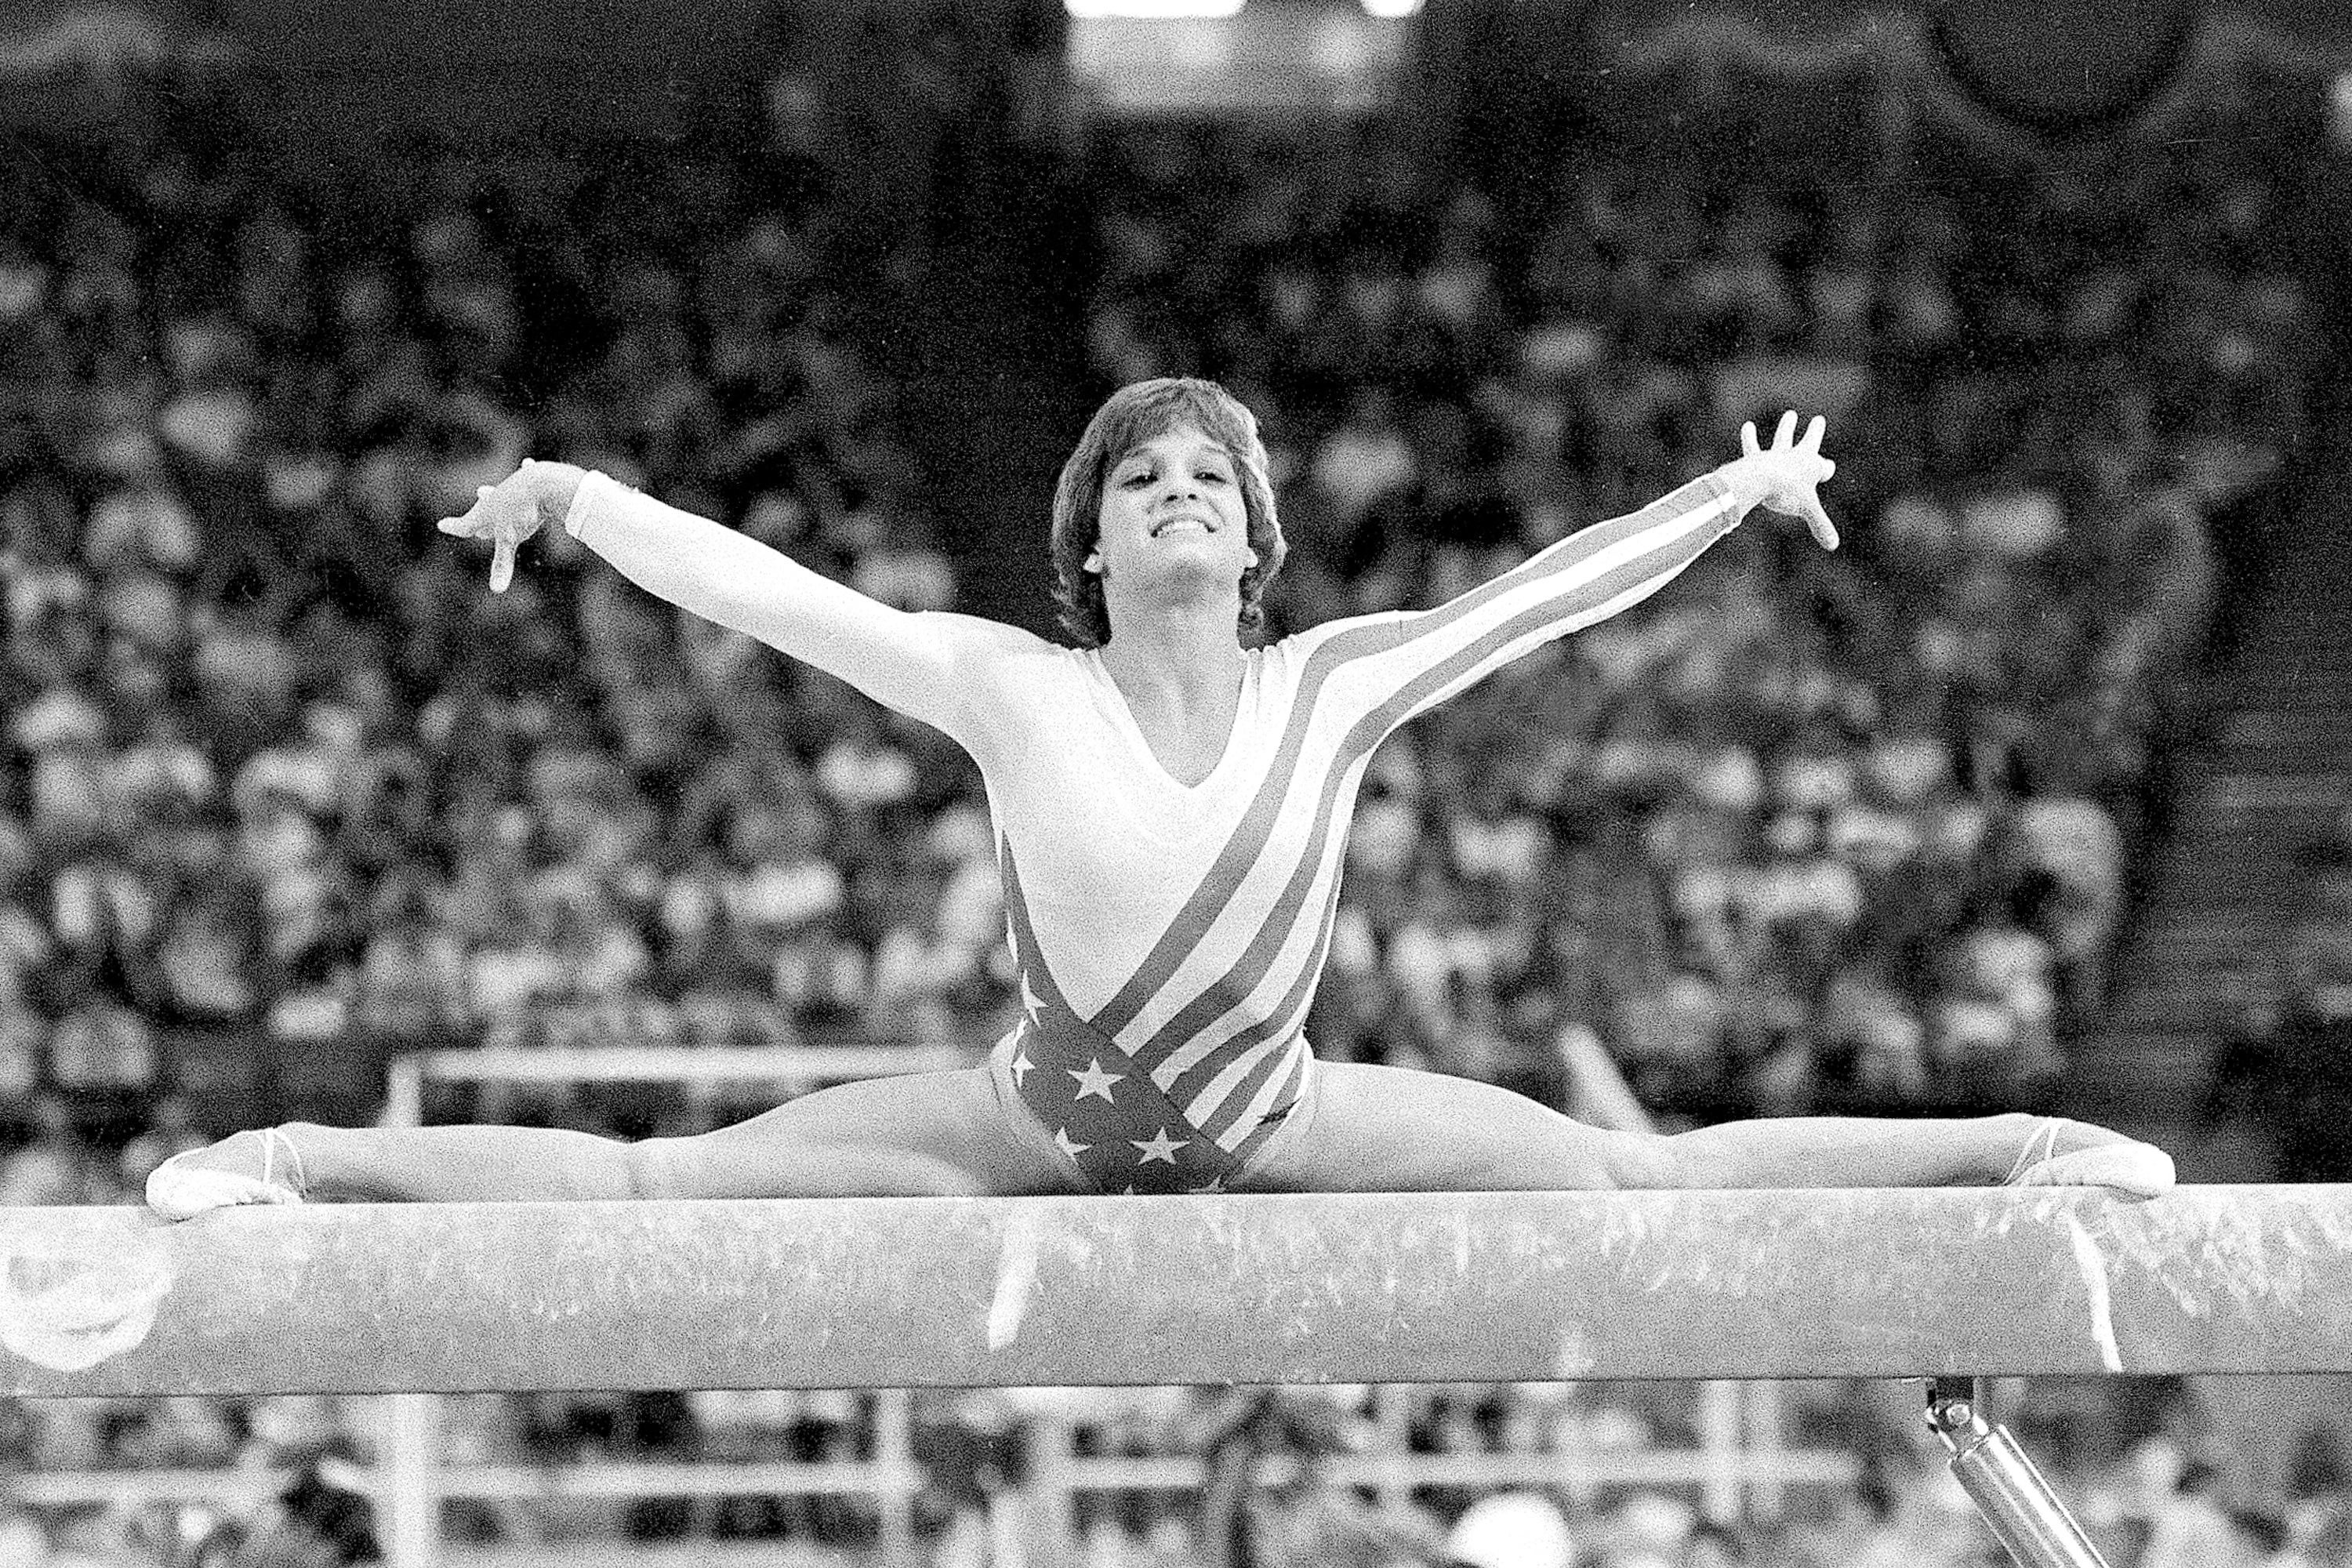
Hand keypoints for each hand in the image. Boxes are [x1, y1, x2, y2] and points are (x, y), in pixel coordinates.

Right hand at [436, 462, 559, 592]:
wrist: (541, 483)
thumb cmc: (521, 512)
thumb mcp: (509, 540)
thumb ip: (502, 564)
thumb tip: (496, 589)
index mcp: (485, 514)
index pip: (466, 525)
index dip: (454, 527)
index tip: (442, 525)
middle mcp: (496, 499)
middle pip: (484, 509)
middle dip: (479, 514)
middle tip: (470, 513)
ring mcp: (513, 487)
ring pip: (503, 493)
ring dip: (497, 494)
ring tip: (488, 490)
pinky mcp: (532, 478)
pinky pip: (528, 475)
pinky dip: (528, 471)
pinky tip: (529, 463)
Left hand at [1723, 410, 1838, 550]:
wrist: (1761, 477)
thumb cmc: (1787, 492)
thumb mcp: (1808, 509)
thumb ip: (1820, 525)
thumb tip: (1833, 546)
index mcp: (1811, 467)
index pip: (1824, 467)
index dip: (1826, 469)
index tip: (1828, 468)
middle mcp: (1796, 457)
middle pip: (1809, 442)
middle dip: (1814, 432)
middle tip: (1818, 419)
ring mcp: (1776, 455)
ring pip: (1783, 438)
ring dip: (1787, 426)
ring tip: (1790, 414)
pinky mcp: (1756, 457)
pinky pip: (1752, 446)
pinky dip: (1749, 437)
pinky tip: (1746, 426)